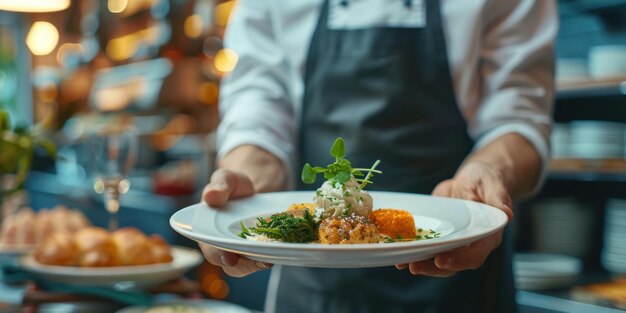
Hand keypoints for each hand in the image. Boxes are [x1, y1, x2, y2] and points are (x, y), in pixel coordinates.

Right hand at [199, 169, 271, 276]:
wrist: (252, 190)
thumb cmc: (233, 186)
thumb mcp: (226, 179)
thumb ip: (218, 186)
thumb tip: (211, 197)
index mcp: (208, 233)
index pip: (211, 250)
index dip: (219, 256)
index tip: (230, 258)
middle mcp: (224, 247)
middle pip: (233, 265)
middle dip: (247, 265)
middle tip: (262, 261)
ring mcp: (242, 251)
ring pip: (250, 264)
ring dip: (262, 262)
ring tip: (274, 257)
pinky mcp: (259, 249)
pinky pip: (264, 256)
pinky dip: (274, 254)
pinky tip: (284, 247)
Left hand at [396, 161, 512, 276]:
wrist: (472, 179)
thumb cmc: (486, 181)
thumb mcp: (493, 184)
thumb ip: (499, 199)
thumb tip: (507, 214)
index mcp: (487, 235)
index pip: (475, 254)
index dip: (459, 260)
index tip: (442, 260)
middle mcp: (469, 244)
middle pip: (453, 263)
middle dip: (433, 267)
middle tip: (415, 266)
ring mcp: (453, 241)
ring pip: (437, 259)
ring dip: (420, 263)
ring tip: (403, 263)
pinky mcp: (439, 236)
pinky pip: (426, 248)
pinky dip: (412, 252)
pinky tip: (397, 253)